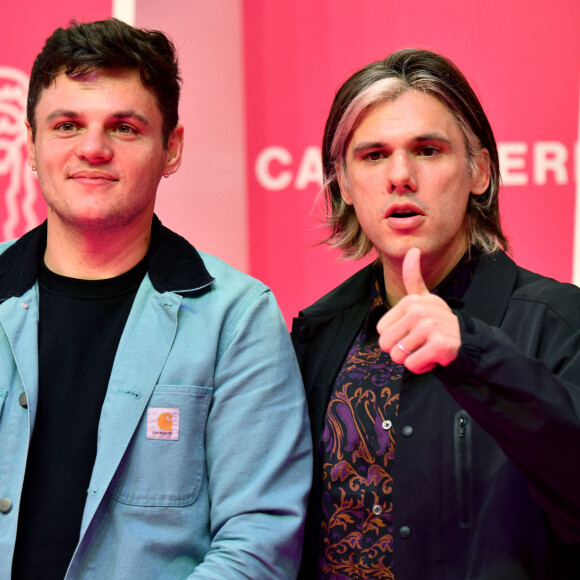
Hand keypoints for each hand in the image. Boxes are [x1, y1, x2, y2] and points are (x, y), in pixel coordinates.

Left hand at [377, 247, 460, 372]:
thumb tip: (412, 249)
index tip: (412, 331)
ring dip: (412, 359)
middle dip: (400, 350)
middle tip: (419, 343)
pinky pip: (413, 365)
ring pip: (399, 356)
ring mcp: (430, 327)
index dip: (395, 337)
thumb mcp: (423, 298)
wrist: (466, 340)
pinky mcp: (440, 345)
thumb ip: (412, 277)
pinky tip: (434, 357)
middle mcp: (420, 311)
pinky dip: (422, 367)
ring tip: (427, 348)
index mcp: (411, 301)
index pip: (381, 331)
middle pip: (386, 344)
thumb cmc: (437, 321)